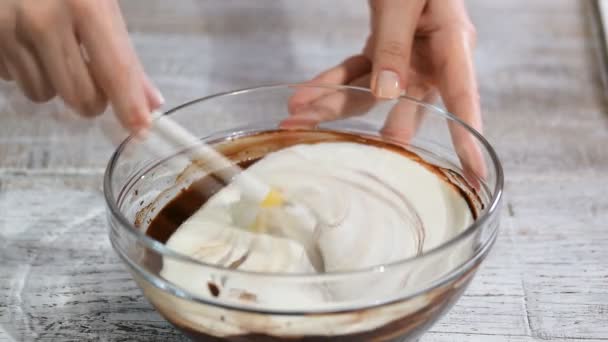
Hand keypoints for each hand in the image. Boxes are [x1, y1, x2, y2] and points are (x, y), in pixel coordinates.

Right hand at [0, 0, 161, 131]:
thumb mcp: (98, 2)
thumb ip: (123, 52)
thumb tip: (150, 101)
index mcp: (85, 4)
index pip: (115, 69)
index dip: (129, 105)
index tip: (141, 130)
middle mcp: (45, 20)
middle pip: (80, 95)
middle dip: (92, 100)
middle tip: (92, 79)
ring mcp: (8, 30)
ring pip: (44, 94)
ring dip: (54, 85)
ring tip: (52, 49)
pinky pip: (13, 81)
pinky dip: (25, 71)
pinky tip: (26, 43)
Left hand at [285, 0, 484, 178]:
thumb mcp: (405, 0)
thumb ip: (395, 45)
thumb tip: (387, 94)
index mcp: (452, 43)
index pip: (464, 96)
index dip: (468, 136)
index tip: (475, 173)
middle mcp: (431, 58)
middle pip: (410, 103)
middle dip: (382, 129)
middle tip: (361, 153)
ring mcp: (406, 58)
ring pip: (370, 92)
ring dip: (332, 105)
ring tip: (296, 119)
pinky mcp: (382, 52)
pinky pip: (354, 72)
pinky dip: (328, 81)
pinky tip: (302, 95)